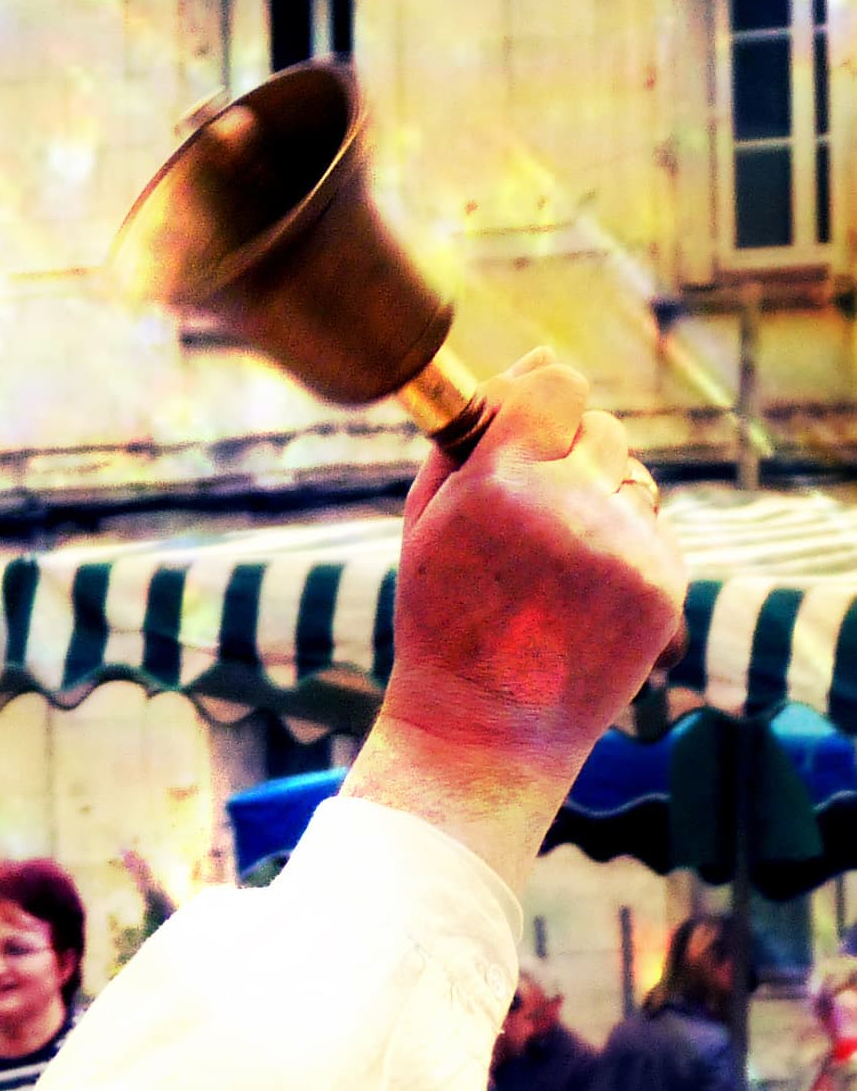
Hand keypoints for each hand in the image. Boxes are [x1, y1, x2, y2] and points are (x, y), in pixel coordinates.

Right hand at [350, 351, 687, 888]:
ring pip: (635, 478)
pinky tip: (582, 600)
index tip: (532, 430)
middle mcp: (565, 507)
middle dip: (572, 460)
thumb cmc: (443, 621)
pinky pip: (653, 529)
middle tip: (531, 526)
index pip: (557, 386)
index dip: (544, 404)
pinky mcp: (663, 581)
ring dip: (601, 505)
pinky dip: (623, 552)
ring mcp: (621, 546)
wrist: (484, 732)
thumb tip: (536, 358)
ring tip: (553, 572)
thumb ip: (473, 434)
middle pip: (602, 428)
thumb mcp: (427, 523)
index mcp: (496, 486)